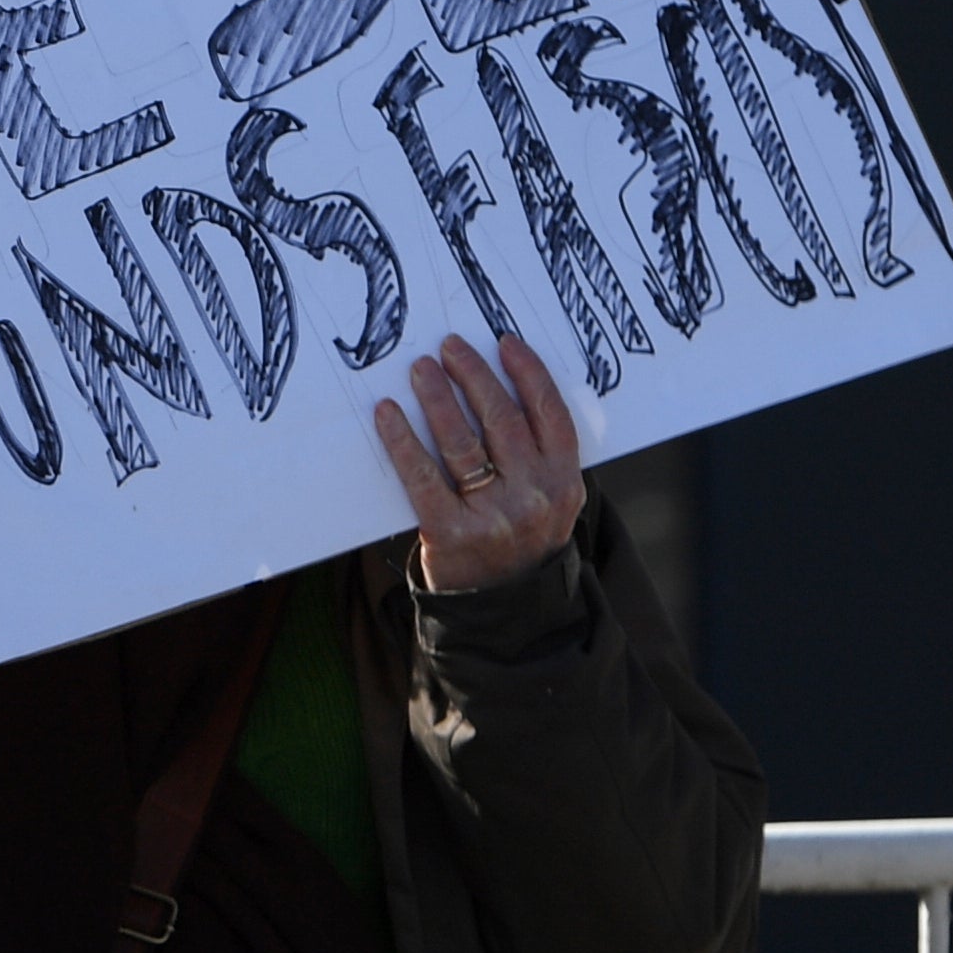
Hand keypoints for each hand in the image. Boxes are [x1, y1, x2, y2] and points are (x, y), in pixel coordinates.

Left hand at [370, 332, 585, 593]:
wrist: (504, 609)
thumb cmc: (520, 541)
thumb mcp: (551, 502)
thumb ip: (539, 457)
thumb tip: (501, 387)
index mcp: (564, 483)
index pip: (550, 415)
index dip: (529, 373)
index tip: (504, 342)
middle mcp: (534, 496)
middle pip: (502, 420)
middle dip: (474, 376)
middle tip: (449, 347)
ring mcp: (493, 516)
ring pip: (461, 441)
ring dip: (437, 397)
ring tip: (420, 369)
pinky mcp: (450, 532)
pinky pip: (422, 475)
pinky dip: (402, 439)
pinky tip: (387, 413)